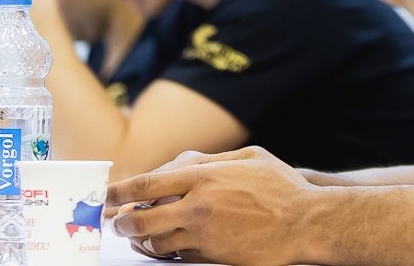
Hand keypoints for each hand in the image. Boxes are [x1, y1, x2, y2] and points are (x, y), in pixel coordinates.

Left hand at [108, 147, 313, 263]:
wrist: (306, 223)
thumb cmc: (282, 187)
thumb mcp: (250, 156)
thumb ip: (213, 158)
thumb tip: (184, 163)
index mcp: (205, 177)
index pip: (147, 184)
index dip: (121, 191)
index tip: (107, 196)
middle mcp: (198, 206)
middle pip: (142, 218)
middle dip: (122, 222)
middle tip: (117, 223)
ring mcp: (204, 235)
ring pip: (156, 242)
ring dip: (142, 240)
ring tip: (141, 236)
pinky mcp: (213, 256)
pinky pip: (178, 257)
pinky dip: (168, 252)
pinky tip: (170, 245)